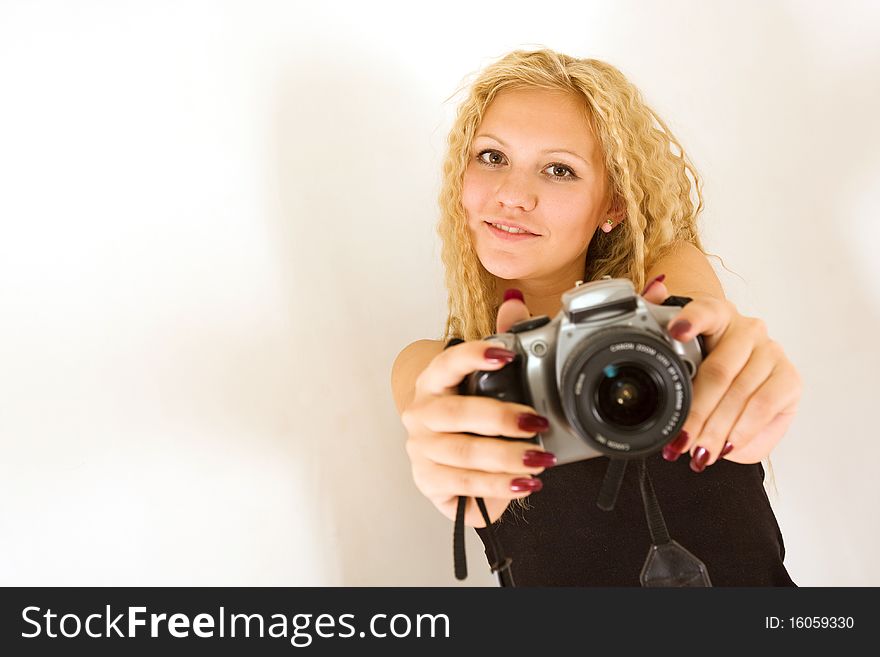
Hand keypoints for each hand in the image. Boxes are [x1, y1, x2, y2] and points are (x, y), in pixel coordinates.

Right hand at [401, 293, 555, 526]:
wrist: (457, 468)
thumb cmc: (472, 422)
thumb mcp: (489, 384)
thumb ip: (501, 341)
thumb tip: (514, 303)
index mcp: (433, 382)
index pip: (447, 363)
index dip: (474, 357)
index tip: (505, 354)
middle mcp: (421, 414)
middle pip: (456, 414)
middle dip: (500, 419)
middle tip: (536, 423)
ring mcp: (421, 449)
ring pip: (463, 453)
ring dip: (506, 457)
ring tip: (540, 458)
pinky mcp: (427, 481)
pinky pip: (464, 484)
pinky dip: (497, 486)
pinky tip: (523, 484)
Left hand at [641, 276, 801, 470]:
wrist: (741, 389)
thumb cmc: (704, 367)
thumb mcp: (679, 355)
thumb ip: (661, 321)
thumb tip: (655, 290)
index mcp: (716, 314)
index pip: (704, 311)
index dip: (689, 321)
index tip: (675, 332)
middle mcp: (747, 329)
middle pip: (718, 371)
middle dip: (696, 413)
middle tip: (678, 440)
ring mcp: (771, 352)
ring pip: (739, 394)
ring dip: (716, 430)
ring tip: (698, 453)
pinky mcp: (789, 377)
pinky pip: (763, 406)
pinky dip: (742, 430)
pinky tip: (728, 446)